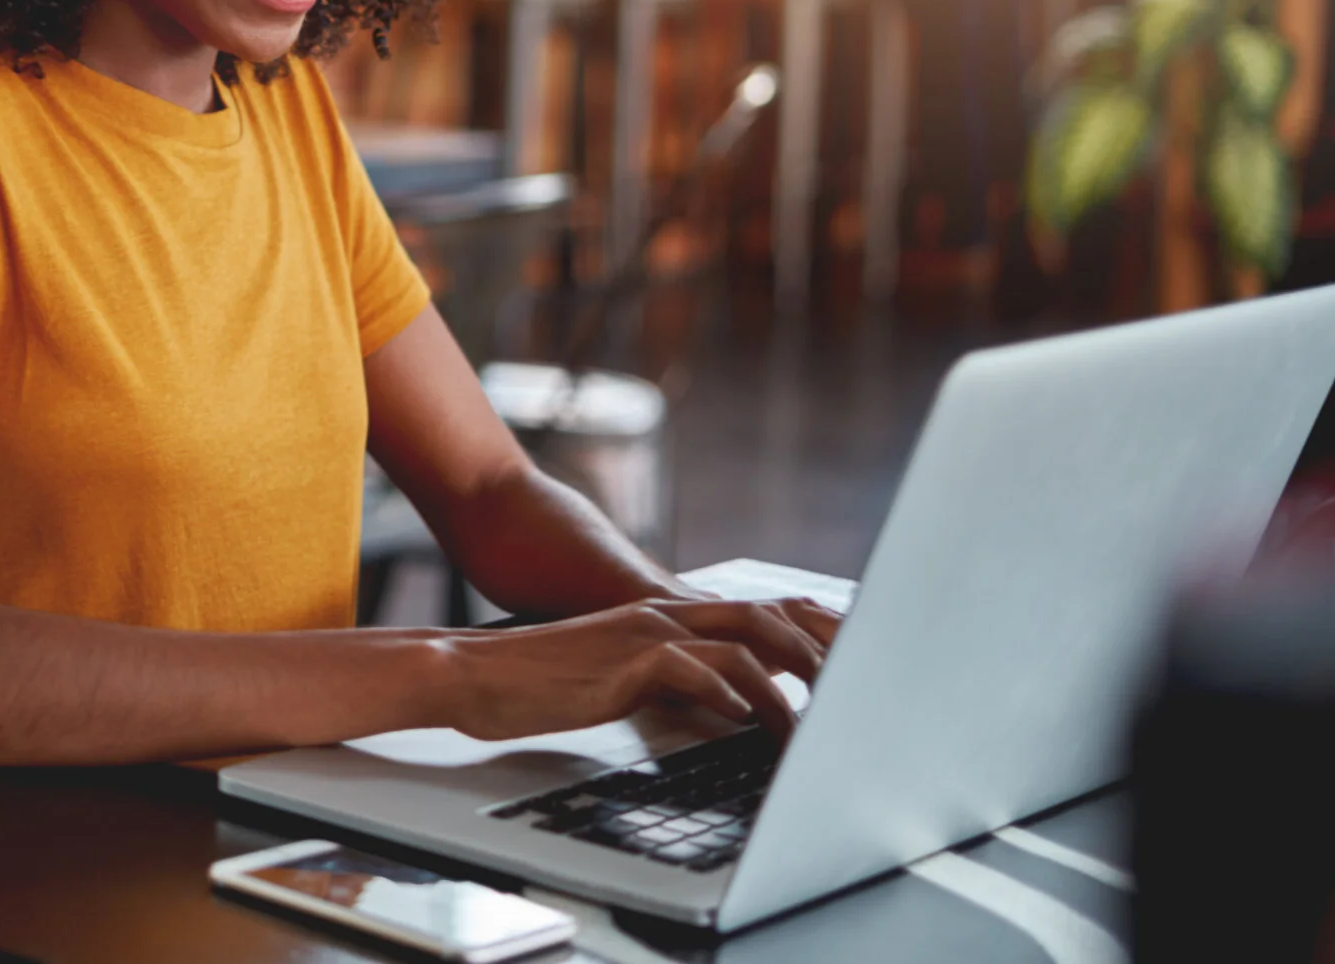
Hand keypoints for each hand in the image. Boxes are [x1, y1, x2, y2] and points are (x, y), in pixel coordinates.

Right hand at [441, 598, 838, 743]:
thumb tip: (730, 710)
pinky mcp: (623, 663)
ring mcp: (643, 635)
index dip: (815, 627)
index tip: (859, 651)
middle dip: (822, 650)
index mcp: (666, 616)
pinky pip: (692, 671)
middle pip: (767, 618)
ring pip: (741, 643)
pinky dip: (729, 695)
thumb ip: (676, 682)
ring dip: (789, 683)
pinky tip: (750, 722)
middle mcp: (662, 615)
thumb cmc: (540, 683)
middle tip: (863, 684)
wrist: (471, 673)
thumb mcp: (622, 678)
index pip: (760, 611)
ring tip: (821, 723)